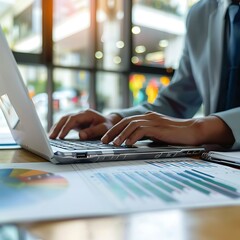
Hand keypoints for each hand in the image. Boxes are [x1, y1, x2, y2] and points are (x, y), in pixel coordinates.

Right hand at [49, 109, 121, 139]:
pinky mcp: (77, 122)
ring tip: (51, 137)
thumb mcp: (104, 129)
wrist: (110, 122)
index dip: (66, 127)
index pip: (73, 119)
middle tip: (51, 137)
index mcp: (87, 114)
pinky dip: (60, 128)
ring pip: (64, 120)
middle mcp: (81, 114)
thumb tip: (80, 135)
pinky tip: (55, 135)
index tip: (61, 136)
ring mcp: (78, 117)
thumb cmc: (108, 126)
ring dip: (57, 128)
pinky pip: (66, 124)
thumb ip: (93, 132)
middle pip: (66, 118)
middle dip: (58, 127)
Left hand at [101, 112, 234, 146]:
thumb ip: (146, 133)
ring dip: (121, 135)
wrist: (192, 131)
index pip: (127, 121)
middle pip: (125, 121)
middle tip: (104, 141)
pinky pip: (141, 130)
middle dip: (113, 131)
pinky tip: (128, 144)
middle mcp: (148, 116)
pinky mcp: (158, 127)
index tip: (107, 138)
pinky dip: (132, 137)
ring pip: (131, 125)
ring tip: (114, 144)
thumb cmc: (175, 134)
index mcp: (147, 117)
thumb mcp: (157, 133)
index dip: (115, 129)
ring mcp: (153, 120)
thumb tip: (132, 140)